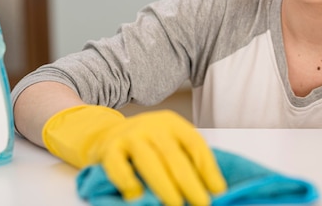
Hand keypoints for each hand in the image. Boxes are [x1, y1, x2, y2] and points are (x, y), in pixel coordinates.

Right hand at [42, 106, 225, 205]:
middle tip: (201, 203)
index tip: (217, 191)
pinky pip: (118, 166)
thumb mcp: (167, 143)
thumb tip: (211, 188)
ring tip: (176, 204)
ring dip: (164, 185)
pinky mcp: (108, 149)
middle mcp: (151, 126)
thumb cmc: (144, 145)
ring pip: (149, 161)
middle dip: (189, 182)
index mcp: (171, 123)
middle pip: (174, 155)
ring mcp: (129, 136)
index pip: (194, 144)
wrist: (104, 134)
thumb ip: (185, 159)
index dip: (208, 168)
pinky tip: (137, 196)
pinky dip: (127, 182)